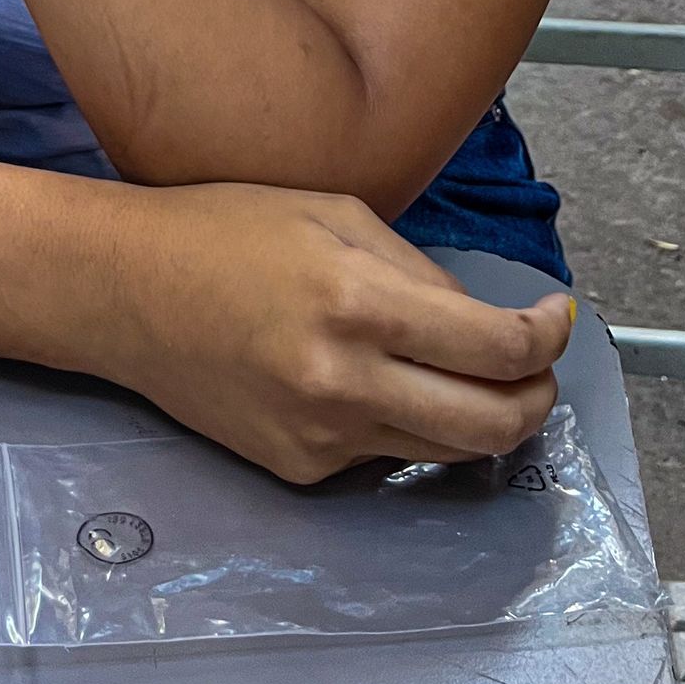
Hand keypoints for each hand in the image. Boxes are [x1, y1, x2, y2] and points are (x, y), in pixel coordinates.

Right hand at [102, 181, 571, 484]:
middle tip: (538, 366)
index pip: (495, 348)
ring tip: (474, 371)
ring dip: (481, 415)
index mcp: (357, 303)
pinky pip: (385, 453)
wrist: (127, 292)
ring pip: (445, 449)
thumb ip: (418, 270)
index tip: (557, 316)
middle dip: (537, 398)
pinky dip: (406, 420)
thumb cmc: (225, 230)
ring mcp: (321, 437)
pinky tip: (381, 378)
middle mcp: (344, 382)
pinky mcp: (300, 469)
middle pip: (492, 426)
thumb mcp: (334, 214)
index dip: (547, 337)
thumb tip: (480, 319)